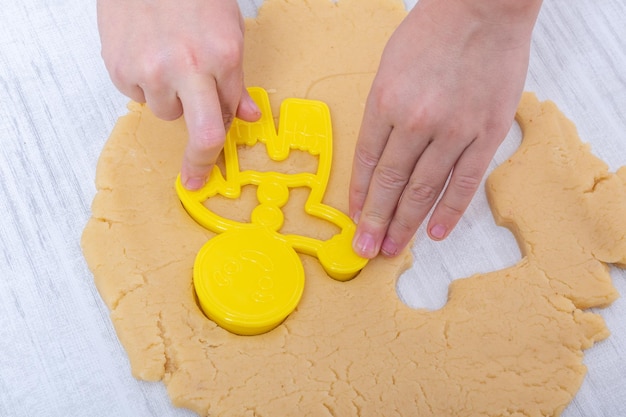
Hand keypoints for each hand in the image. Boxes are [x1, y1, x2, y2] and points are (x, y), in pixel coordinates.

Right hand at [97, 0, 260, 189]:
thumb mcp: (228, 32)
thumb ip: (235, 79)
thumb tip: (246, 115)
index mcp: (222, 56)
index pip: (227, 118)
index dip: (219, 145)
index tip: (208, 171)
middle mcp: (187, 67)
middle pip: (201, 132)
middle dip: (200, 159)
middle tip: (194, 174)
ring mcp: (150, 70)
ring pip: (166, 112)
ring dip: (171, 98)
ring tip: (168, 63)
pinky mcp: (120, 69)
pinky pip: (138, 95)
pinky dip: (144, 83)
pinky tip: (147, 56)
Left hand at [349, 0, 541, 257]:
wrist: (485, 7)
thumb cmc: (434, 32)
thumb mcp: (390, 68)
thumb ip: (383, 112)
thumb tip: (378, 157)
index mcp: (385, 101)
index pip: (366, 162)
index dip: (358, 195)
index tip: (353, 218)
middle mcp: (416, 121)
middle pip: (389, 183)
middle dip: (375, 221)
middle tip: (366, 250)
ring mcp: (454, 130)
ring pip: (423, 190)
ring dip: (405, 224)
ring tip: (392, 249)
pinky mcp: (487, 134)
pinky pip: (465, 183)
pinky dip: (450, 211)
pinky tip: (437, 232)